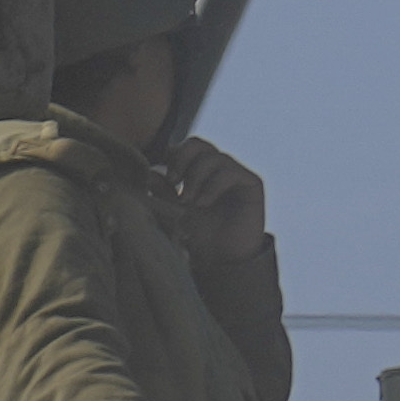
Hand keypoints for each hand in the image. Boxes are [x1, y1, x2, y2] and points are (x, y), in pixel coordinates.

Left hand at [153, 140, 273, 257]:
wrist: (222, 257)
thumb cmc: (198, 235)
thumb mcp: (174, 211)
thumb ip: (163, 191)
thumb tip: (148, 171)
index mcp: (197, 171)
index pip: (183, 148)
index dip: (171, 157)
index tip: (163, 179)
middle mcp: (217, 168)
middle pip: (197, 143)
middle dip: (181, 159)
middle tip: (173, 182)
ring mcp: (235, 173)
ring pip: (213, 157)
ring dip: (195, 178)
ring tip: (188, 202)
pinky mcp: (251, 183)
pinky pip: (230, 172)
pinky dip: (212, 186)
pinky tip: (203, 203)